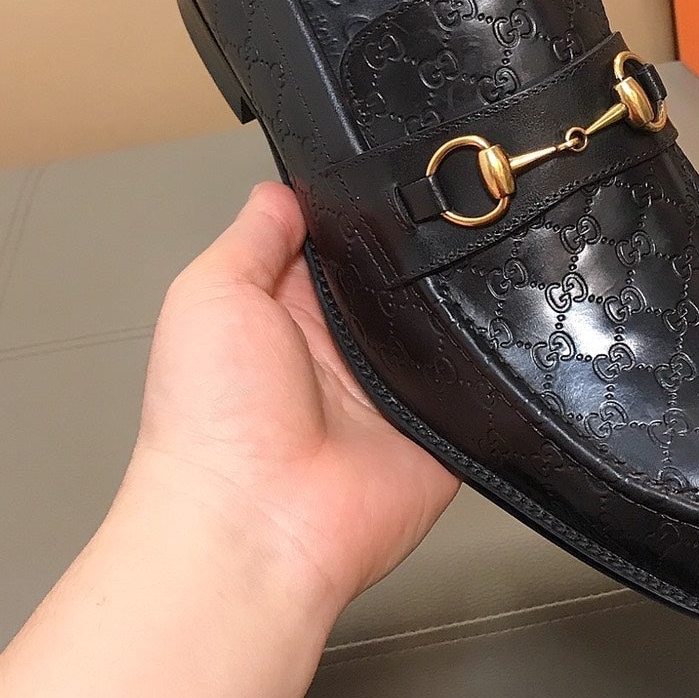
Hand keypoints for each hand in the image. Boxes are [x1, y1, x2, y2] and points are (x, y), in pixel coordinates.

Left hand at [127, 181, 458, 623]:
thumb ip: (254, 235)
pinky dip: (489, 365)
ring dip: (449, 307)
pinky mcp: (442, 430)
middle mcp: (343, 350)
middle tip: (432, 225)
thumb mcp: (209, 295)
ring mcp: (394, 390)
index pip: (339, 242)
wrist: (256, 524)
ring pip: (448, 321)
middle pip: (402, 276)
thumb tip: (287, 188)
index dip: (361, 212)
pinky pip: (484, 384)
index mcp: (287, 313)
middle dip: (417, 253)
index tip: (392, 173)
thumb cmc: (211, 425)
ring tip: (448, 286)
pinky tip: (482, 341)